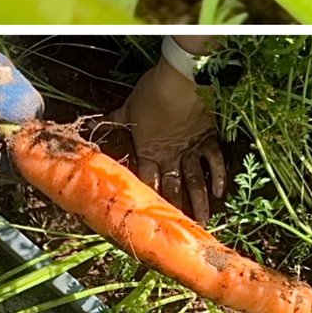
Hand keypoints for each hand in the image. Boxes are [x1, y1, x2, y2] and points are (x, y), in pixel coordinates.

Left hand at [113, 59, 225, 223]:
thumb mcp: (127, 107)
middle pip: (173, 188)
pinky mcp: (207, 140)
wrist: (180, 82)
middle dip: (177, 210)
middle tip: (181, 229)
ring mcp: (191, 150)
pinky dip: (218, 177)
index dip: (148, 200)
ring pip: (195, 181)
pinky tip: (220, 192)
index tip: (149, 217)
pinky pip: (214, 162)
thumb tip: (91, 123)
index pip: (147, 181)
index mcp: (148, 151)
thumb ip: (113, 119)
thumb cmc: (151, 94)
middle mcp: (170, 157)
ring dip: (199, 202)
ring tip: (204, 221)